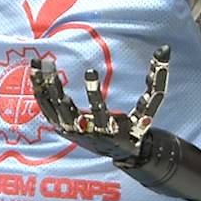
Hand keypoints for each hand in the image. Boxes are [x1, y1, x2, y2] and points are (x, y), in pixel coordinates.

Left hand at [28, 45, 169, 163]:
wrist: (122, 151)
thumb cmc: (136, 125)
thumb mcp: (150, 105)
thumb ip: (158, 79)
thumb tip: (165, 48)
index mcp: (110, 130)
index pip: (100, 112)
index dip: (94, 93)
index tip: (91, 70)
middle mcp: (87, 133)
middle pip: (65, 111)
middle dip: (55, 87)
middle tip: (49, 64)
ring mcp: (72, 132)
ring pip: (51, 108)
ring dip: (42, 85)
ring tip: (38, 62)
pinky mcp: (62, 129)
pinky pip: (45, 109)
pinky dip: (40, 92)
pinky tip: (35, 74)